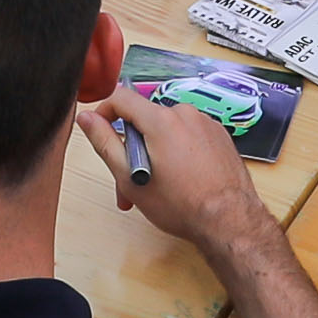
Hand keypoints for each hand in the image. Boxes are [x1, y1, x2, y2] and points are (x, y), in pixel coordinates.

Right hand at [72, 91, 270, 254]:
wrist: (228, 220)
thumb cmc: (182, 205)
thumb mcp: (131, 178)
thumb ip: (105, 142)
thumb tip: (88, 118)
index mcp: (161, 120)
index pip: (121, 97)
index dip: (104, 112)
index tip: (100, 130)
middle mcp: (185, 114)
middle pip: (145, 120)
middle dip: (132, 149)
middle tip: (128, 184)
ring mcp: (206, 123)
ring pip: (167, 130)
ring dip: (156, 153)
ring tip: (157, 188)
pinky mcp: (219, 136)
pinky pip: (189, 135)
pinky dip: (179, 152)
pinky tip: (181, 180)